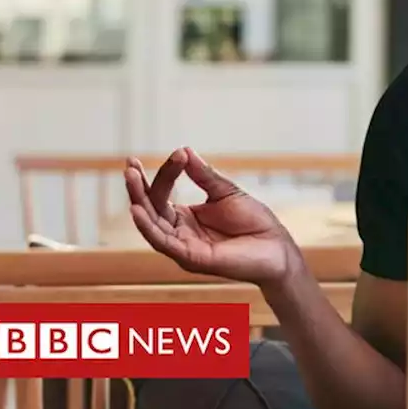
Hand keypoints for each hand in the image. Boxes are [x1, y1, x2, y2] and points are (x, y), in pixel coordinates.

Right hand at [124, 147, 298, 287]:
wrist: (277, 247)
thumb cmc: (254, 222)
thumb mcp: (226, 192)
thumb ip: (204, 175)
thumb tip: (185, 150)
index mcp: (185, 217)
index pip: (163, 194)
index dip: (165, 173)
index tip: (176, 153)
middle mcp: (178, 232)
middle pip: (150, 208)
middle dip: (138, 187)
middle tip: (130, 165)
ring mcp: (182, 247)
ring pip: (151, 224)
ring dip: (139, 201)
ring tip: (131, 178)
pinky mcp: (191, 258)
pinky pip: (163, 243)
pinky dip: (148, 227)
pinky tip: (138, 209)